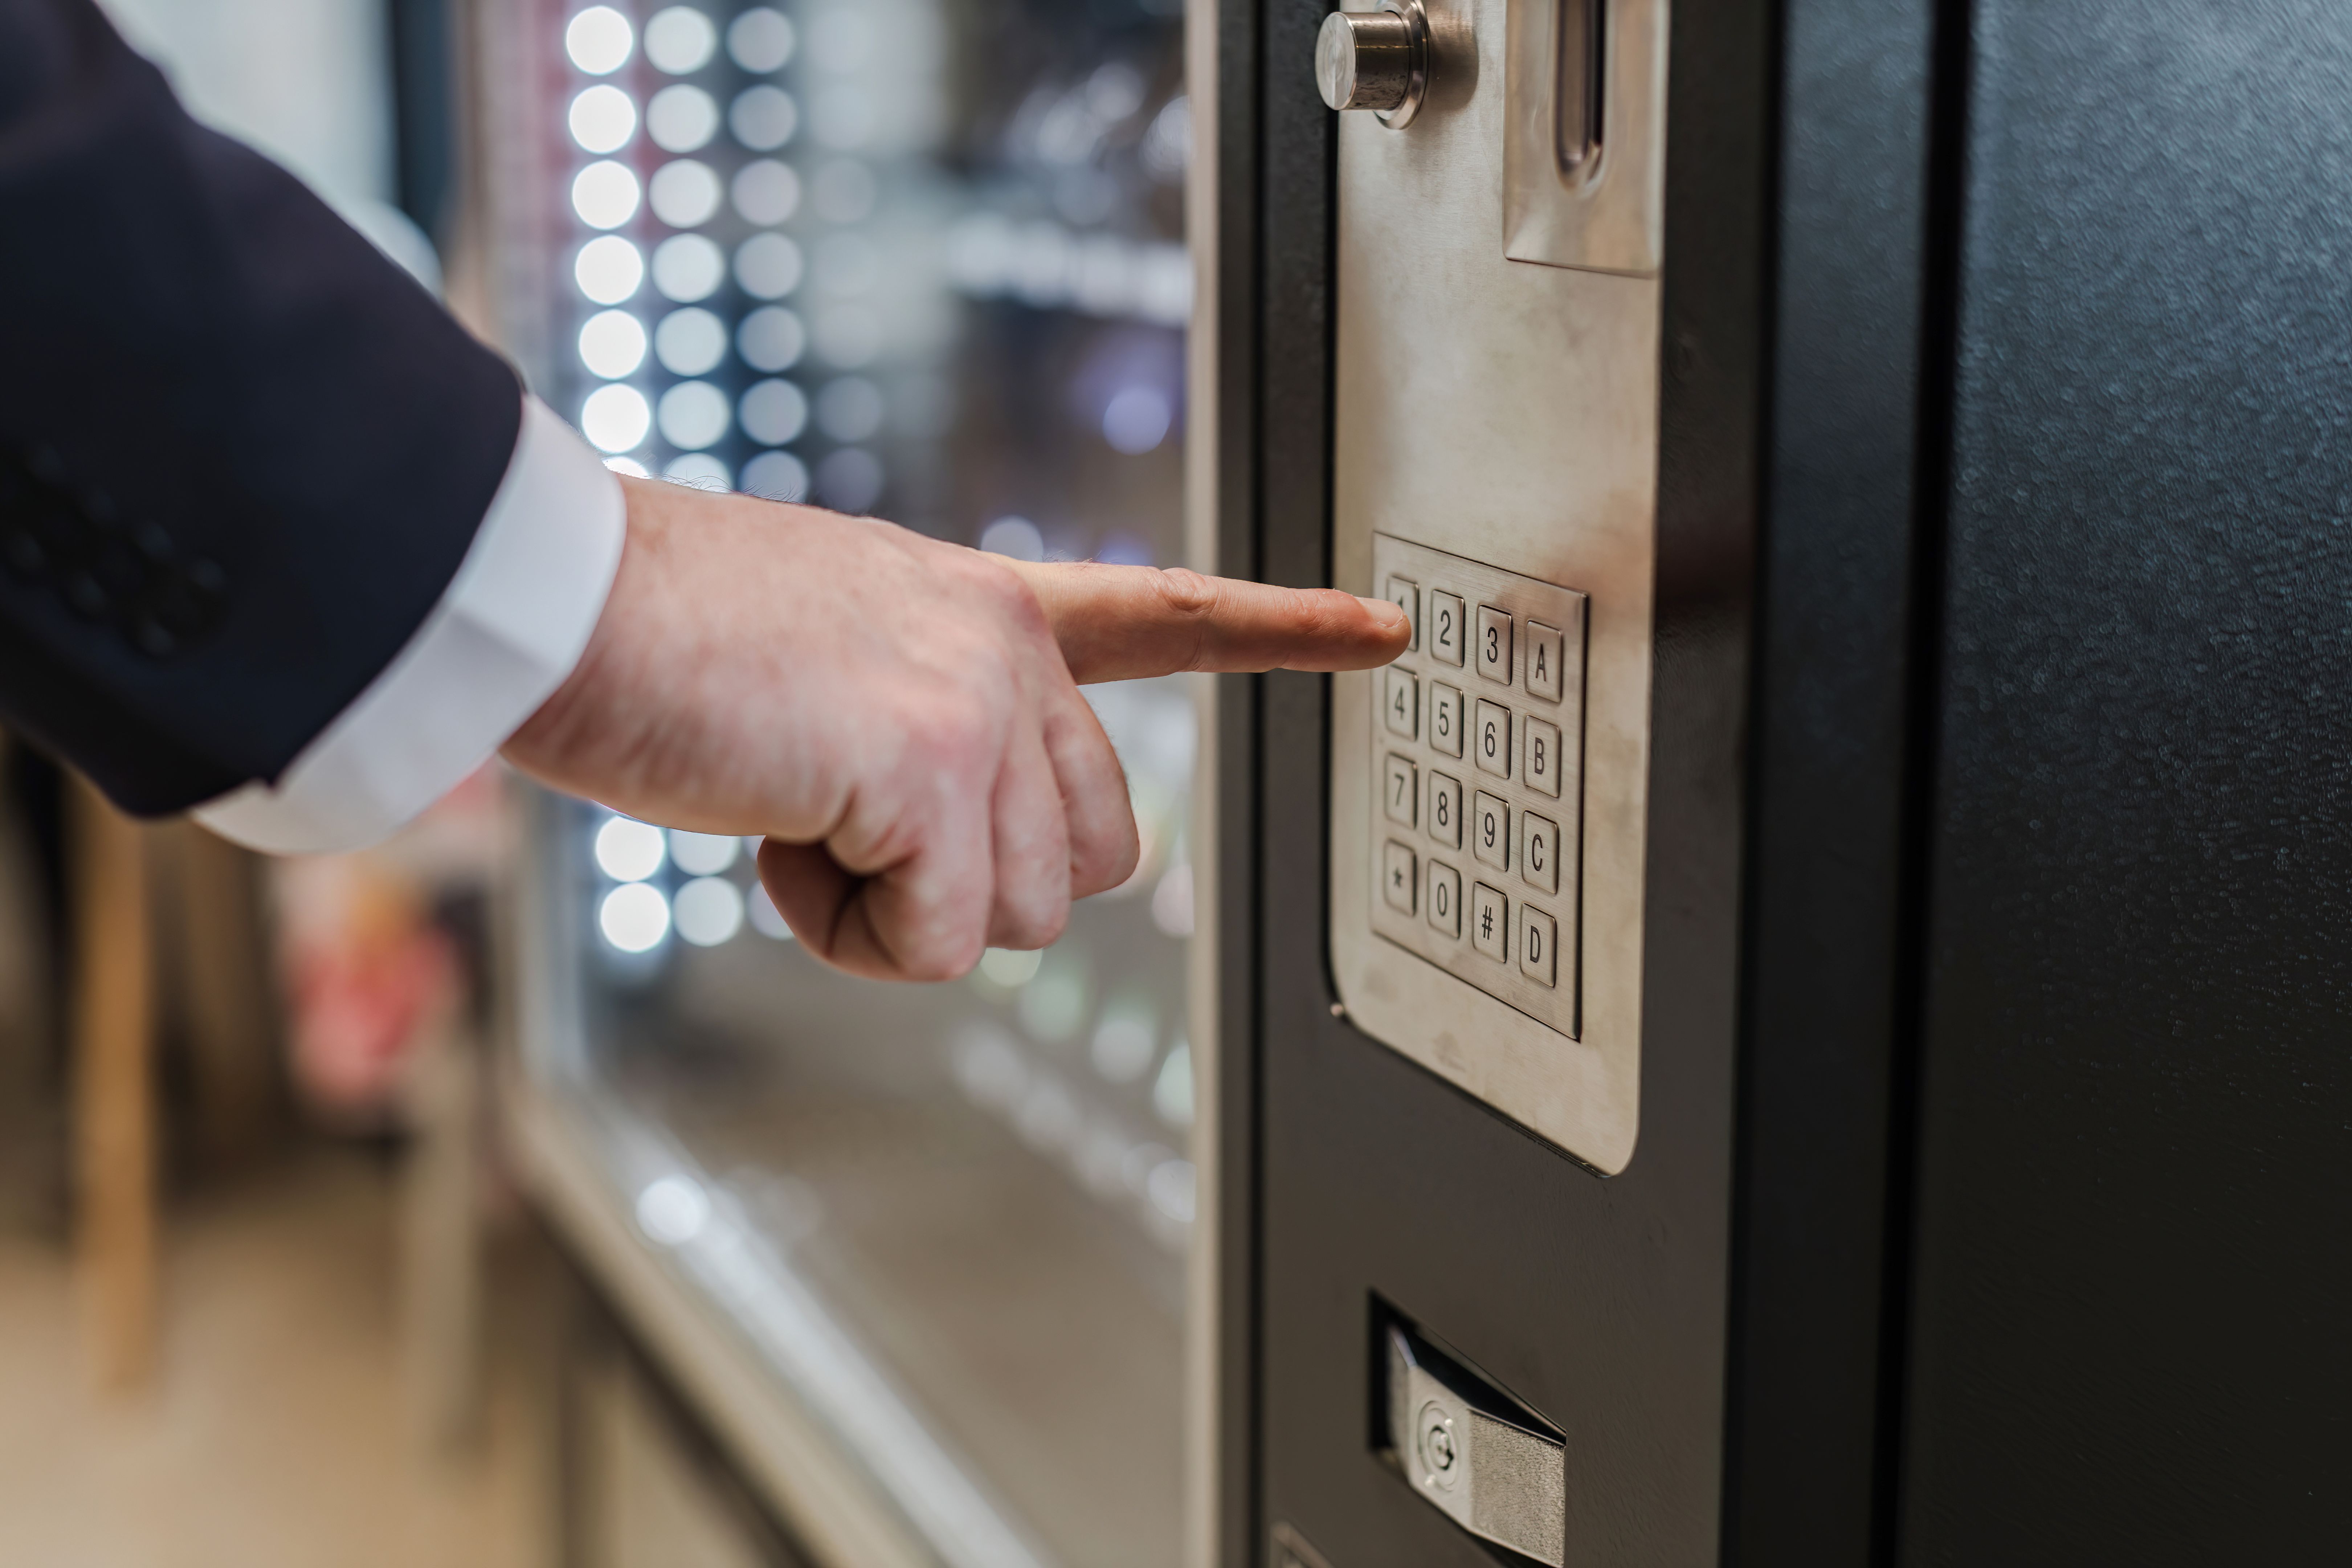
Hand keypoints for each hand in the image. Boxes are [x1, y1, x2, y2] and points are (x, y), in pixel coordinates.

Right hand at [502, 479, 1407, 980]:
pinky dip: (847, 931)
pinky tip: (777, 832)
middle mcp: (1008, 652)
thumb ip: (924, 721)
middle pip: (1091, 853)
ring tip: (793, 806)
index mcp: (987, 607)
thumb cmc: (665, 634)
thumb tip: (942, 836)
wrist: (567, 599)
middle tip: (852, 817)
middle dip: (977, 877)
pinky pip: (933, 945)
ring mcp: (979, 711)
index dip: (1284, 630)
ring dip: (897, 902)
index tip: (1387, 632)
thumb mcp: (834, 653)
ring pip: (1016, 913)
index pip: (1166, 614)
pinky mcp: (928, 777)